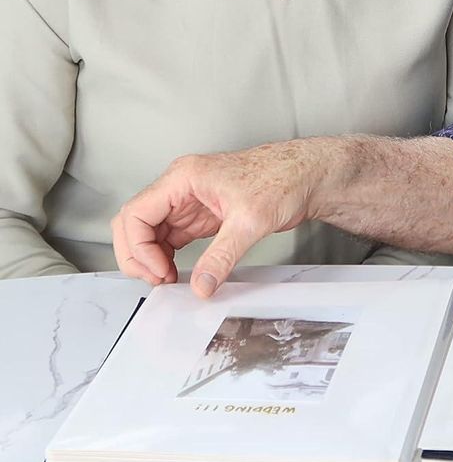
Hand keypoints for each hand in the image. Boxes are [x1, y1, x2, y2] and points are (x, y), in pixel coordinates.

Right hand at [111, 142, 331, 297]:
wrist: (307, 175)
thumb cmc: (283, 178)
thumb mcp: (250, 221)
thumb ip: (222, 257)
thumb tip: (201, 286)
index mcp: (184, 177)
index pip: (136, 212)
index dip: (138, 247)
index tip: (158, 271)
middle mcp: (181, 186)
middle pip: (136, 223)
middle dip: (138, 255)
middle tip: (157, 280)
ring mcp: (190, 201)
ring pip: (151, 232)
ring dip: (151, 258)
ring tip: (168, 281)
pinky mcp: (201, 215)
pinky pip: (171, 238)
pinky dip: (167, 256)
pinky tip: (177, 273)